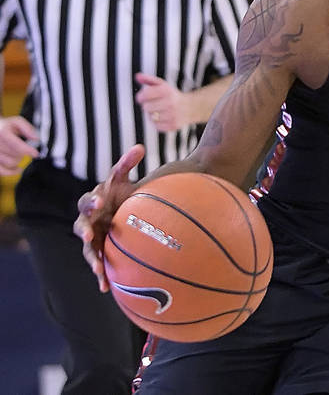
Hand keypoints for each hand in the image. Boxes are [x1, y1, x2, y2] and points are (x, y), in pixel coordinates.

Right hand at [0, 115, 39, 174]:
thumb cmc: (4, 126)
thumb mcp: (16, 122)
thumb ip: (27, 128)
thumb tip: (36, 138)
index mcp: (3, 133)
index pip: (17, 145)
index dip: (28, 150)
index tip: (36, 153)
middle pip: (15, 155)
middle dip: (23, 153)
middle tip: (25, 149)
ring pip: (10, 163)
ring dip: (18, 160)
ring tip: (19, 154)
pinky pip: (2, 171)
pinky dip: (12, 172)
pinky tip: (18, 169)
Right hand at [73, 144, 144, 292]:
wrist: (123, 209)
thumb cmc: (121, 192)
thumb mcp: (123, 178)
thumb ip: (127, 163)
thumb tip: (140, 146)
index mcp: (93, 201)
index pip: (88, 200)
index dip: (92, 201)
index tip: (101, 201)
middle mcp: (88, 221)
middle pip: (81, 227)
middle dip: (85, 232)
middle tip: (89, 237)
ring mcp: (92, 238)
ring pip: (87, 250)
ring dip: (91, 259)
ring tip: (98, 270)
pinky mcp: (98, 251)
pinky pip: (97, 264)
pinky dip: (100, 275)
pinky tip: (106, 288)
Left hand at [135, 72, 194, 131]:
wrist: (189, 107)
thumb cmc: (172, 95)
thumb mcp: (162, 84)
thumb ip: (148, 79)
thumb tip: (137, 76)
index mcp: (166, 90)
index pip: (145, 94)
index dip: (141, 96)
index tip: (143, 97)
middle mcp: (170, 102)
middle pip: (146, 107)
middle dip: (148, 105)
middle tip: (154, 103)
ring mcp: (172, 114)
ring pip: (150, 117)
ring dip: (153, 114)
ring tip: (160, 110)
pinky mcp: (172, 125)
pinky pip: (156, 126)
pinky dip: (157, 122)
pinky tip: (163, 117)